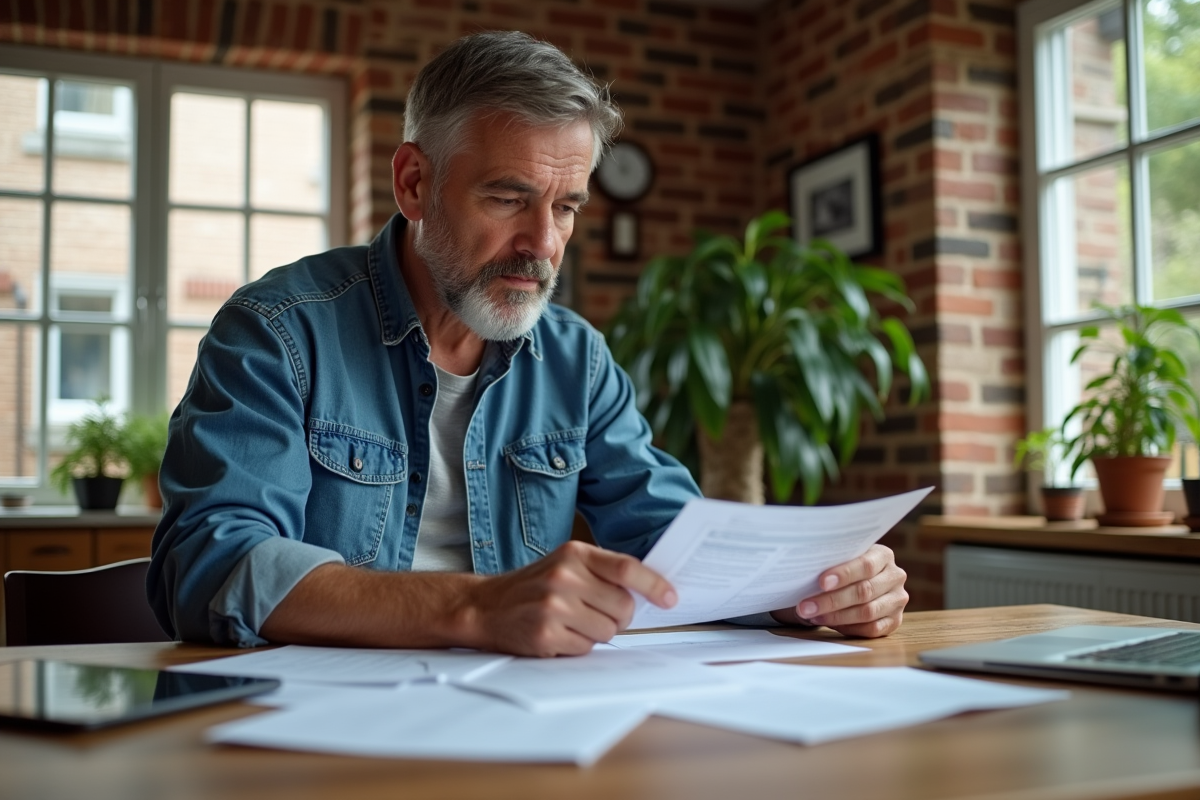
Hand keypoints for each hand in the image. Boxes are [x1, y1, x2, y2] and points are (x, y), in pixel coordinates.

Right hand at [462, 540, 676, 657]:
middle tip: (594, 613)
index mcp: (574, 554)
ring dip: (596, 633)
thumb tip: (648, 593)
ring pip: (608, 631)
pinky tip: (557, 634)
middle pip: (623, 607)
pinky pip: (585, 648)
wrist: (484, 606)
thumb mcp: (565, 564)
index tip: (670, 599)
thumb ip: (601, 572)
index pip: (627, 568)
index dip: (654, 585)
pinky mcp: (545, 634)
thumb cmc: (532, 586)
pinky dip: (577, 646)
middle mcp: (564, 576)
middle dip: (618, 617)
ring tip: (570, 622)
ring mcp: (554, 606)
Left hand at [770, 544, 907, 637]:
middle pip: (864, 591)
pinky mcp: (895, 621)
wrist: (855, 582)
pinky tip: (829, 624)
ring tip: (812, 616)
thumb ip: (829, 562)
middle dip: (831, 601)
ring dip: (836, 617)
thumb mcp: (839, 559)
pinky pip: (872, 629)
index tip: (821, 582)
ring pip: (867, 612)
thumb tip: (802, 570)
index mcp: (883, 555)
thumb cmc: (842, 568)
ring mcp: (897, 600)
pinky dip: (848, 628)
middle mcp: (895, 576)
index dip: (844, 574)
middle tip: (805, 607)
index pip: (866, 565)